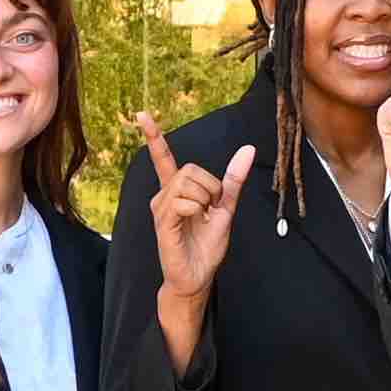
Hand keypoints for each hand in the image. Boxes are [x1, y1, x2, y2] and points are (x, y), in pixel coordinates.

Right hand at [137, 115, 252, 302]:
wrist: (198, 275)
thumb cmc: (206, 245)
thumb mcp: (225, 208)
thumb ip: (233, 180)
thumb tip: (247, 149)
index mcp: (177, 191)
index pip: (164, 159)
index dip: (155, 137)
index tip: (142, 115)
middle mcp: (164, 195)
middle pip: (189, 168)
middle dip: (210, 186)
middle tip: (211, 209)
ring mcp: (161, 208)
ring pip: (187, 183)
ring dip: (205, 199)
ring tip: (202, 219)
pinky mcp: (163, 222)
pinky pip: (181, 202)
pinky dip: (196, 209)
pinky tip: (194, 222)